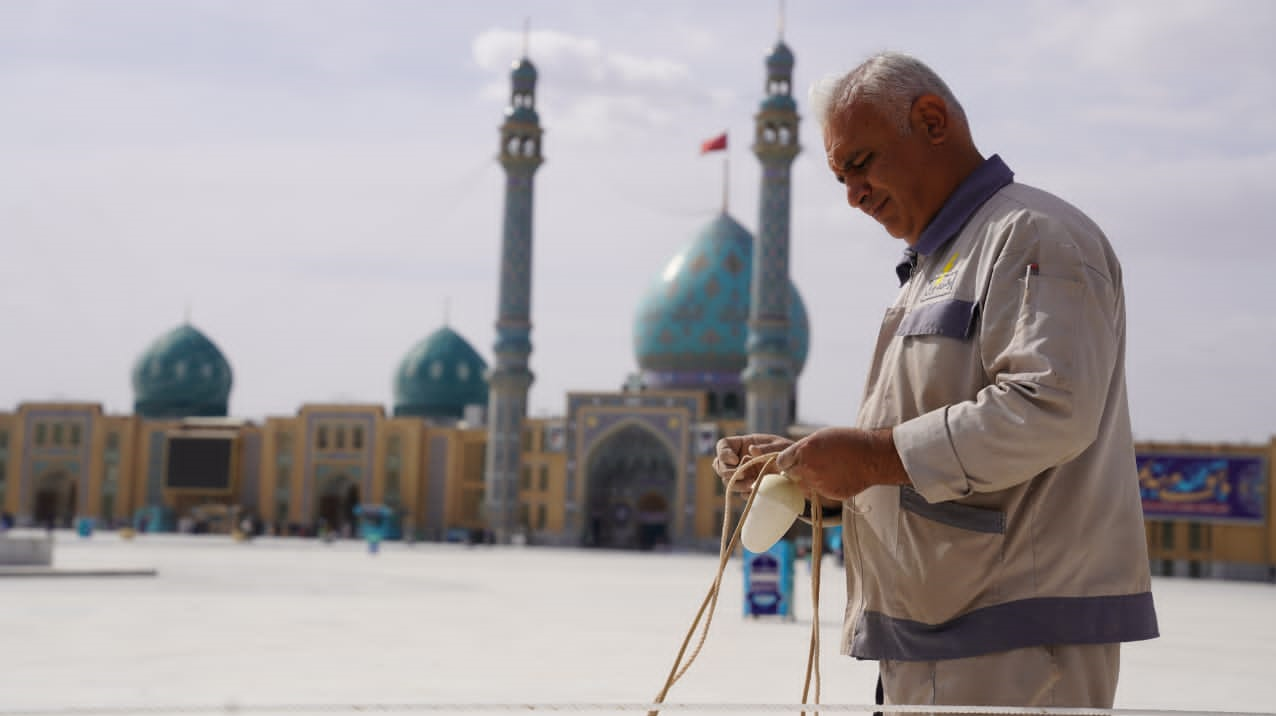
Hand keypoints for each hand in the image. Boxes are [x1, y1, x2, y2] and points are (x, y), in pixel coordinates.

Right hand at [713, 433, 793, 492]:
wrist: (800, 471)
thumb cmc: (789, 452)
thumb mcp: (780, 446)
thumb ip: (767, 448)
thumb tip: (752, 450)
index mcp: (742, 444)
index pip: (722, 445)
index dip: (723, 453)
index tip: (735, 459)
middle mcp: (738, 460)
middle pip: (719, 466)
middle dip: (728, 472)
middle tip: (741, 475)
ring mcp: (742, 475)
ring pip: (728, 481)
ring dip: (736, 484)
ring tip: (751, 485)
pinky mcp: (748, 488)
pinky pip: (740, 493)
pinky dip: (746, 493)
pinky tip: (756, 491)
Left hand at [776, 427, 909, 500]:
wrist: (872, 457)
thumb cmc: (848, 441)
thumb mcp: (821, 437)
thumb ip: (803, 449)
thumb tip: (790, 460)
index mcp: (804, 450)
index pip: (781, 461)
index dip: (787, 462)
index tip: (792, 461)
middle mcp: (808, 468)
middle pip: (790, 475)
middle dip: (797, 471)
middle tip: (811, 466)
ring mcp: (818, 483)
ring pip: (803, 486)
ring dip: (809, 481)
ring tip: (826, 471)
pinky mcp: (829, 494)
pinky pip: (818, 492)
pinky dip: (823, 487)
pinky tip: (836, 477)